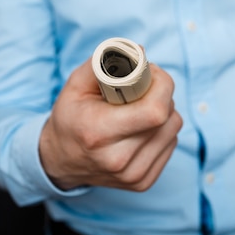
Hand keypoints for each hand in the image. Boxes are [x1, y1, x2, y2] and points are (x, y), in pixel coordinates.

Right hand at [39, 58, 182, 190]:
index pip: (155, 111)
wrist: (60, 160)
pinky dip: (163, 131)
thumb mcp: (76, 84)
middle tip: (145, 88)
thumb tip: (141, 52)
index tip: (151, 74)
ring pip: (174, 130)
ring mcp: (132, 175)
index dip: (162, 86)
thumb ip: (105, 63)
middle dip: (162, 95)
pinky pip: (171, 144)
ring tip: (142, 107)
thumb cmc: (71, 117)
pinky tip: (143, 127)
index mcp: (99, 133)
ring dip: (165, 113)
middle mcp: (118, 160)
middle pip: (168, 118)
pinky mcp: (143, 182)